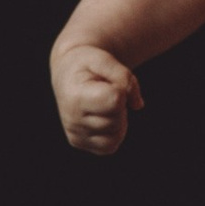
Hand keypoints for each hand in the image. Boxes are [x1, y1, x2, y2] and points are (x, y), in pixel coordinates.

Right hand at [52, 38, 144, 154]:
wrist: (66, 74)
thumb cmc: (87, 65)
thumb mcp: (104, 58)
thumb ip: (125, 76)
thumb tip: (138, 105)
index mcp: (76, 97)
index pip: (115, 101)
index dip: (121, 91)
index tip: (108, 83)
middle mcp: (72, 119)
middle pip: (117, 120)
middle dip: (119, 106)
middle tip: (105, 92)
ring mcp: (74, 134)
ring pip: (115, 137)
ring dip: (118, 120)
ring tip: (104, 104)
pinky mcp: (78, 142)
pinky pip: (109, 146)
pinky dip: (113, 133)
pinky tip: (103, 117)